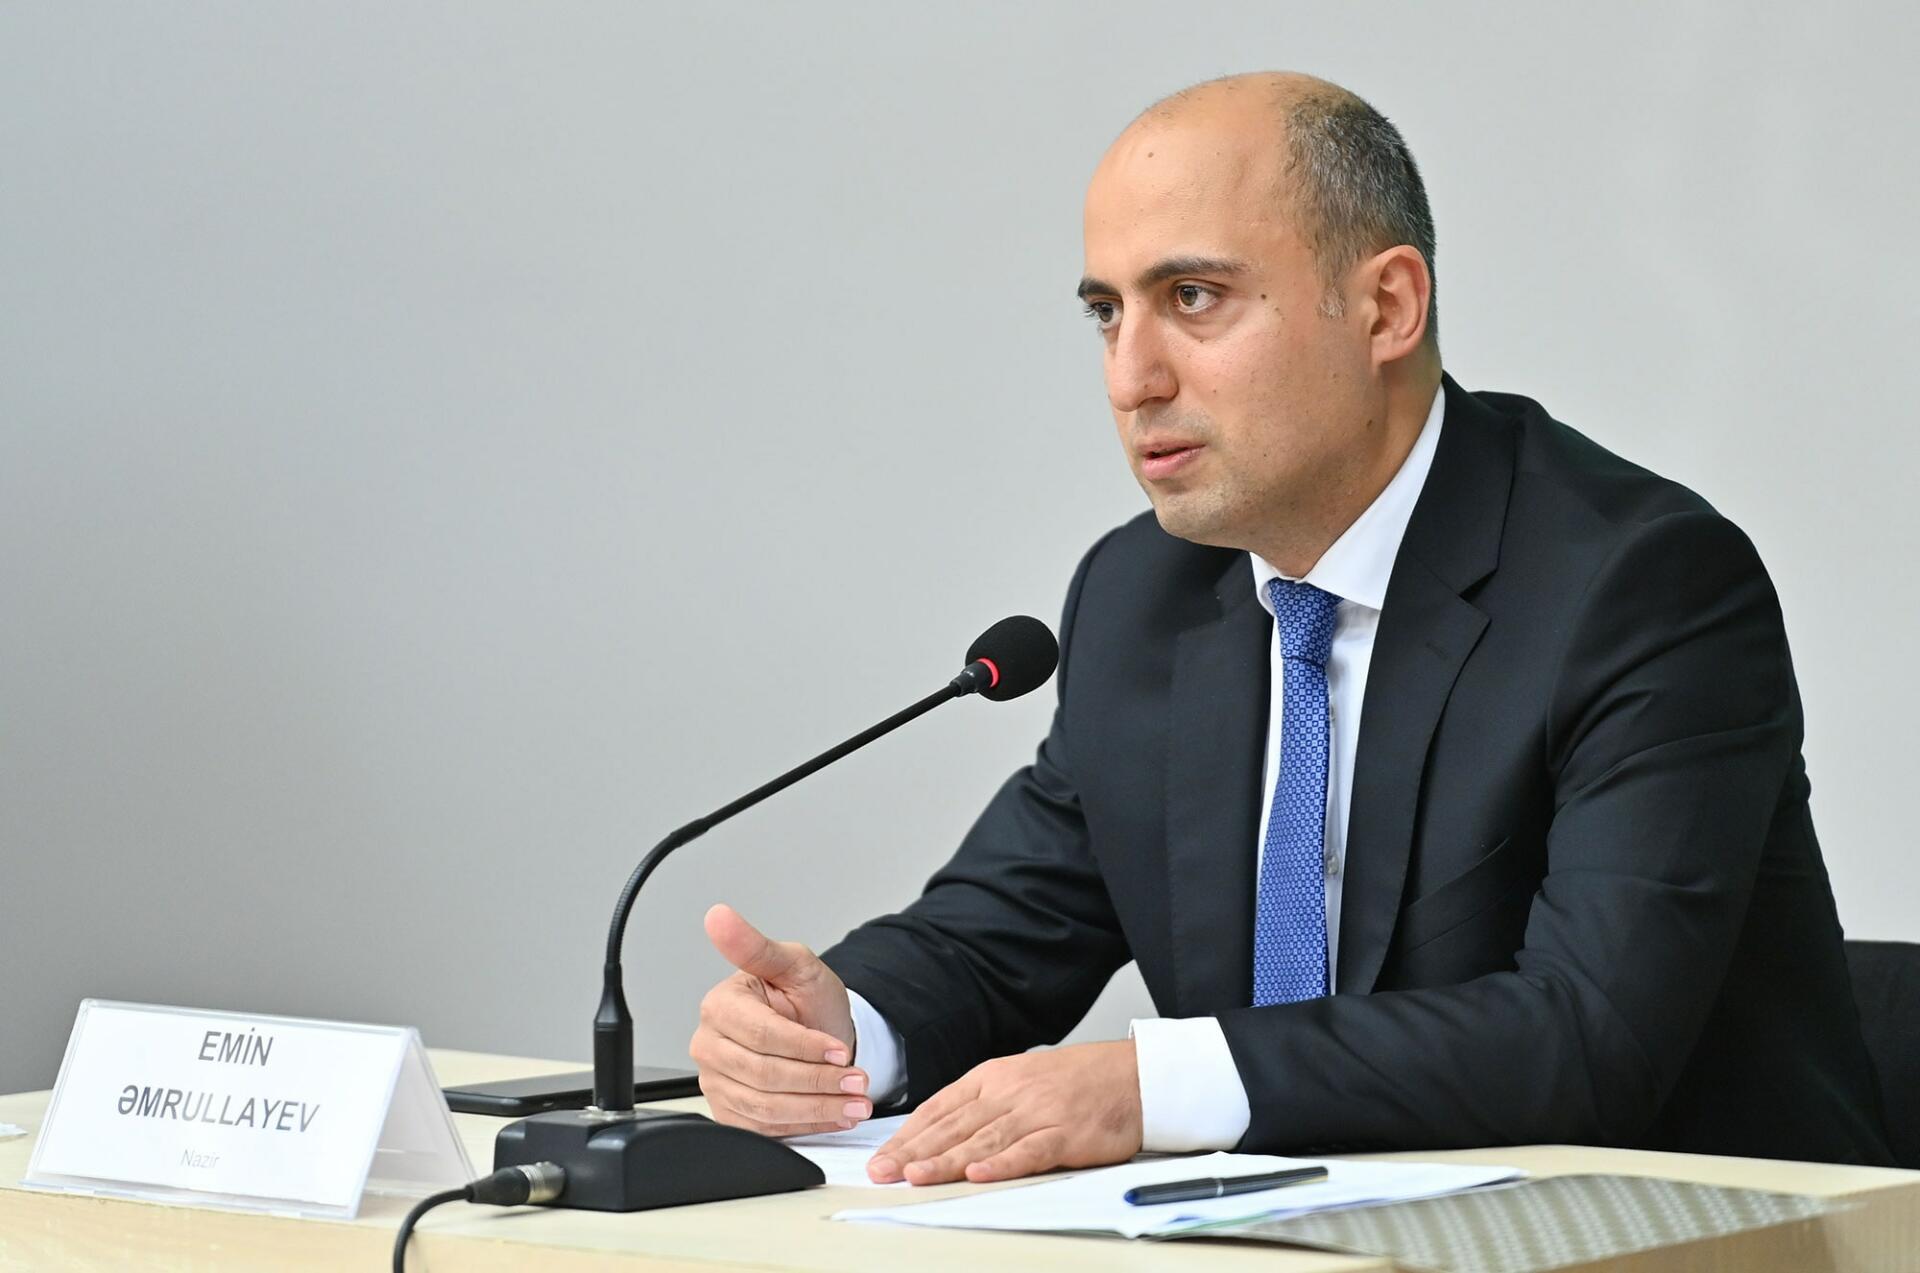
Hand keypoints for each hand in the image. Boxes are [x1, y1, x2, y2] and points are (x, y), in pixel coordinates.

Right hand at [688, 904, 871, 1136]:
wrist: (817, 1028)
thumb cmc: (804, 997)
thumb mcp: (794, 964)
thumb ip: (757, 946)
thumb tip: (718, 916)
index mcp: (720, 1006)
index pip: (761, 1035)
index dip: (803, 1046)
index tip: (839, 1050)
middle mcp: (711, 1046)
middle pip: (764, 1075)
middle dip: (818, 1081)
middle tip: (858, 1081)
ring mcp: (717, 1082)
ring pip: (766, 1107)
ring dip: (818, 1107)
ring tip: (855, 1103)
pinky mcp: (731, 1112)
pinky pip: (766, 1129)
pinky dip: (807, 1124)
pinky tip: (837, 1115)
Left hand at [867, 1040, 1142, 1184]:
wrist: (1131, 1075)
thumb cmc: (1075, 1081)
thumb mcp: (1021, 1080)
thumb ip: (984, 1104)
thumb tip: (941, 1133)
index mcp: (994, 1077)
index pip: (940, 1108)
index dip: (908, 1134)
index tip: (882, 1156)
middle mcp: (1009, 1092)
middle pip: (953, 1125)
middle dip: (913, 1151)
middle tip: (882, 1172)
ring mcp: (1037, 1112)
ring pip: (982, 1139)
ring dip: (945, 1160)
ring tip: (915, 1176)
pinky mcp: (1065, 1133)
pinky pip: (1028, 1151)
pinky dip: (1002, 1164)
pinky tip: (978, 1175)